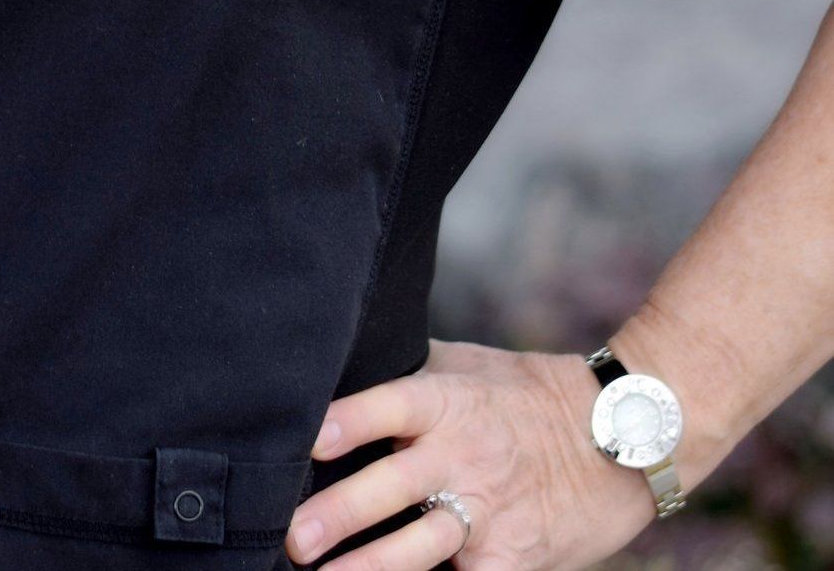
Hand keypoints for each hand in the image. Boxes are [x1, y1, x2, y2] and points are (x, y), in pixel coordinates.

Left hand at [283, 337, 662, 569]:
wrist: (619, 435)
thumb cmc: (526, 393)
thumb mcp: (467, 365)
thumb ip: (409, 372)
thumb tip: (340, 367)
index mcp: (448, 400)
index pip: (390, 405)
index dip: (349, 421)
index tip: (308, 439)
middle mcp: (464, 454)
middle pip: (394, 485)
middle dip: (341, 513)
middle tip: (295, 537)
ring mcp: (490, 511)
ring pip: (422, 546)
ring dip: (372, 567)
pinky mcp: (515, 558)